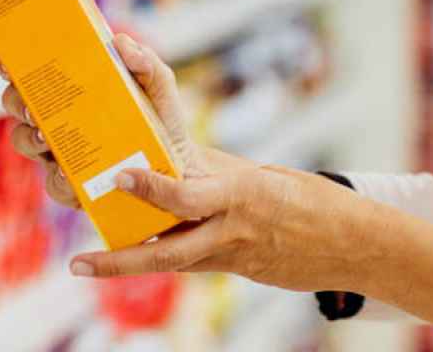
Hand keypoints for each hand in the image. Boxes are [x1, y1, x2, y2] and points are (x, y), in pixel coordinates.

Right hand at [1, 30, 212, 208]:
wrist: (178, 168)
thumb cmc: (160, 121)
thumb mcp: (158, 86)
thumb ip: (145, 62)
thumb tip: (120, 43)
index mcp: (73, 91)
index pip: (33, 74)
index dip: (12, 67)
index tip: (7, 63)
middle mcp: (59, 119)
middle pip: (18, 106)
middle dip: (16, 102)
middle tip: (30, 106)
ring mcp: (61, 152)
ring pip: (25, 143)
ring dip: (27, 138)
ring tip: (44, 138)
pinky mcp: (73, 186)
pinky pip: (54, 185)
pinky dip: (58, 179)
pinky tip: (67, 174)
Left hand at [68, 166, 364, 293]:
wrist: (353, 245)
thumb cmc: (313, 199)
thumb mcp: (266, 177)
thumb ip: (221, 174)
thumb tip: (177, 162)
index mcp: (241, 197)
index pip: (189, 197)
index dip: (153, 189)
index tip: (121, 176)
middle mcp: (230, 232)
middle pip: (168, 253)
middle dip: (121, 260)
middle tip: (79, 263)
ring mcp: (232, 257)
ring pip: (171, 264)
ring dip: (126, 265)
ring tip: (87, 265)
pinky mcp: (235, 270)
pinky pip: (191, 262)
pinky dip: (163, 255)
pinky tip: (132, 254)